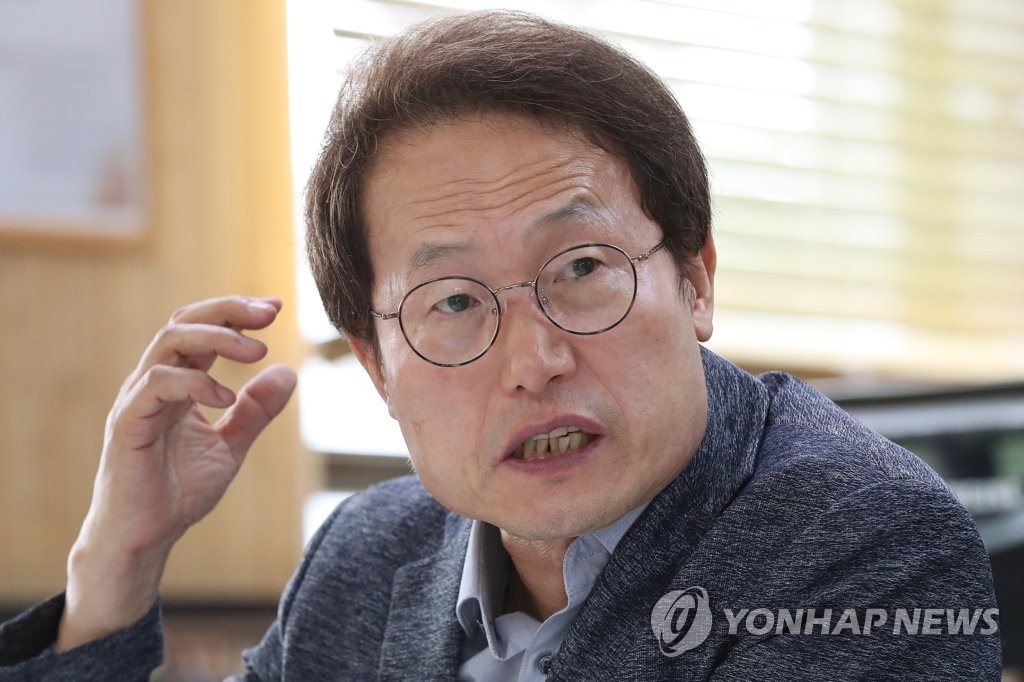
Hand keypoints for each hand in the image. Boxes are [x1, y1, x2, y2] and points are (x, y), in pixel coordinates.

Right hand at [57, 296, 296, 650]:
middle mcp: (153, 383)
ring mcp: (137, 400)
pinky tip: (226, 398)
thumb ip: (256, 411)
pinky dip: (195, 383)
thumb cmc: (178, 492)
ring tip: (257, 351)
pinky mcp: (128, 424)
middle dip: (229, 310)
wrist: (145, 539)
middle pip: (184, 322)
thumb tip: (289, 373)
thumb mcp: (231, 446)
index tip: (276, 308)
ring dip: (217, 338)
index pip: (201, 329)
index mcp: (177, 383)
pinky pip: (156, 385)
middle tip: (270, 313)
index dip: (236, 312)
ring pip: (169, 343)